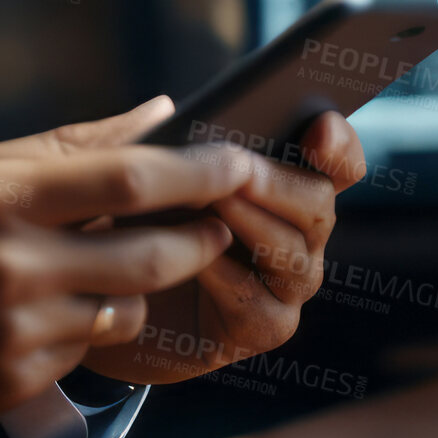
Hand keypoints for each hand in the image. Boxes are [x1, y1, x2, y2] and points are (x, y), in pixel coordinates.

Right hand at [0, 99, 245, 437]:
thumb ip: (58, 147)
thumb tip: (158, 113)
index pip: (128, 178)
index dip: (200, 170)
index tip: (240, 159)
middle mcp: (8, 265)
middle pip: (151, 251)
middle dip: (197, 236)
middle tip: (212, 221)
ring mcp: (13, 331)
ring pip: (127, 304)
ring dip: (134, 285)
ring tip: (94, 266)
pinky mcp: (14, 382)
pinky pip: (87, 347)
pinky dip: (83, 325)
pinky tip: (33, 313)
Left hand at [78, 100, 365, 383]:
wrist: (99, 302)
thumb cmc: (122, 228)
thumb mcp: (130, 180)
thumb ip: (147, 145)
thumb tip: (164, 107)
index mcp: (279, 184)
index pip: (334, 161)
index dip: (337, 143)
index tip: (318, 125)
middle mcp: (295, 234)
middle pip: (319, 204)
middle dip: (278, 184)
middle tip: (239, 170)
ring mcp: (282, 286)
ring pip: (297, 256)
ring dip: (254, 225)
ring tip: (214, 204)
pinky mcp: (257, 329)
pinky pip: (261, 306)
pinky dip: (230, 278)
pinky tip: (198, 260)